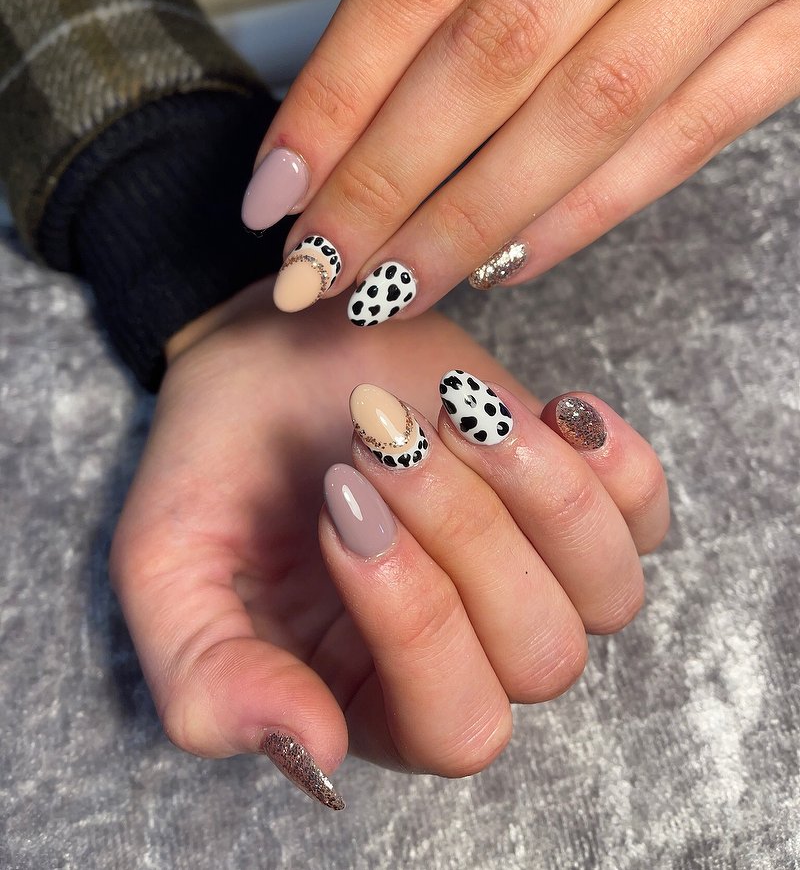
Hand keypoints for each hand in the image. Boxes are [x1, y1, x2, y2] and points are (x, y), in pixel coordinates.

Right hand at [110, 284, 667, 807]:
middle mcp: (474, 655)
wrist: (267, 355)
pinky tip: (545, 410)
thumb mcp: (167, 572)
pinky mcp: (574, 500)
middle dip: (463, 531)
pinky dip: (614, 462)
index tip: (340, 498)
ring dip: (538, 491)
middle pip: (540, 656)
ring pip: (609, 592)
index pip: (453, 725)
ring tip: (453, 408)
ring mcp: (537, 576)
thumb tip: (312, 752)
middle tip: (380, 434)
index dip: (412, 616)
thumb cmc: (220, 464)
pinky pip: (648, 513)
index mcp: (375, 699)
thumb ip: (210, 680)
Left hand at [245, 0, 799, 313]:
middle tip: (319, 266)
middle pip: (498, 52)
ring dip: (476, 217)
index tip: (277, 187)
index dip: (340, 90)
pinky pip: (689, 133)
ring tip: (395, 283)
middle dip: (392, 180)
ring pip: (590, 110)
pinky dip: (590, 210)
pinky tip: (508, 259)